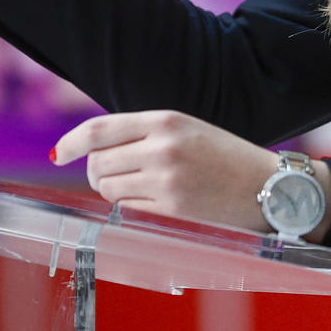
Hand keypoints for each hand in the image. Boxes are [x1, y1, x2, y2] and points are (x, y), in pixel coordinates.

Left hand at [53, 110, 328, 235]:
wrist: (270, 187)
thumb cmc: (224, 158)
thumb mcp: (185, 130)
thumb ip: (143, 134)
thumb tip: (92, 150)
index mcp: (164, 120)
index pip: (99, 129)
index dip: (72, 142)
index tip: (60, 154)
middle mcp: (162, 147)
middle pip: (98, 162)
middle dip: (95, 173)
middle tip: (108, 177)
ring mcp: (166, 180)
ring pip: (108, 188)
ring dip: (111, 191)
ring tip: (135, 189)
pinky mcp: (173, 209)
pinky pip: (127, 210)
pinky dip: (128, 208)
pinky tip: (148, 203)